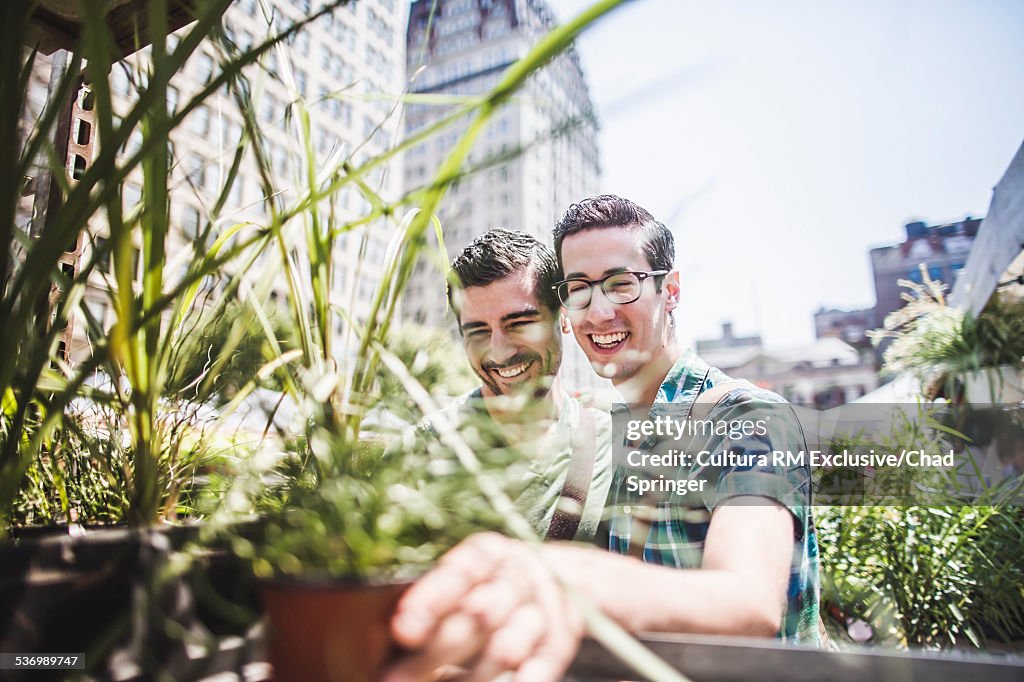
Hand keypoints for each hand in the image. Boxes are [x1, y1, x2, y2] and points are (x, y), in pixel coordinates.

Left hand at [384, 533, 583, 681]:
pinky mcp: (559, 643)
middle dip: (440, 648)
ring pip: (510, 645)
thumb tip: (395, 631)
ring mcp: (544, 610)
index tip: (402, 628)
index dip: (431, 599)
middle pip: (482, 612)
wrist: (562, 581)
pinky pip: (541, 666)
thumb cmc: (492, 582)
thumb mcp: (467, 574)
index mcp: (489, 552)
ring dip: (473, 675)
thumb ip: (435, 597)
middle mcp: (520, 576)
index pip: (461, 571)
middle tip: (398, 677)